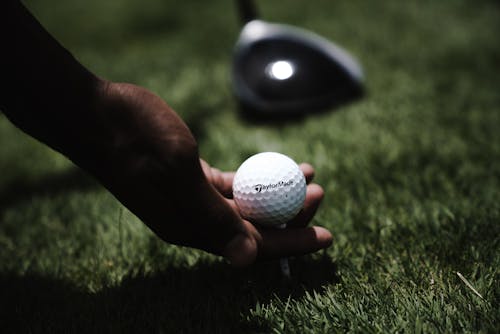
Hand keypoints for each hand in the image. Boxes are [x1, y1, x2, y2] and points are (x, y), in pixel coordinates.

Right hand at [65, 81, 332, 265]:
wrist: (97, 118)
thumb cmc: (136, 140)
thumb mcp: (178, 172)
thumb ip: (213, 215)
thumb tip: (247, 259)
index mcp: (193, 228)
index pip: (255, 246)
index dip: (294, 243)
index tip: (329, 236)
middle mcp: (195, 220)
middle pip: (255, 227)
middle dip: (292, 215)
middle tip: (320, 193)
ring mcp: (193, 200)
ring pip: (247, 206)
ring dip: (278, 193)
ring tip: (309, 175)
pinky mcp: (191, 178)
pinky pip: (232, 185)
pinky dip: (256, 177)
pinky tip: (276, 163)